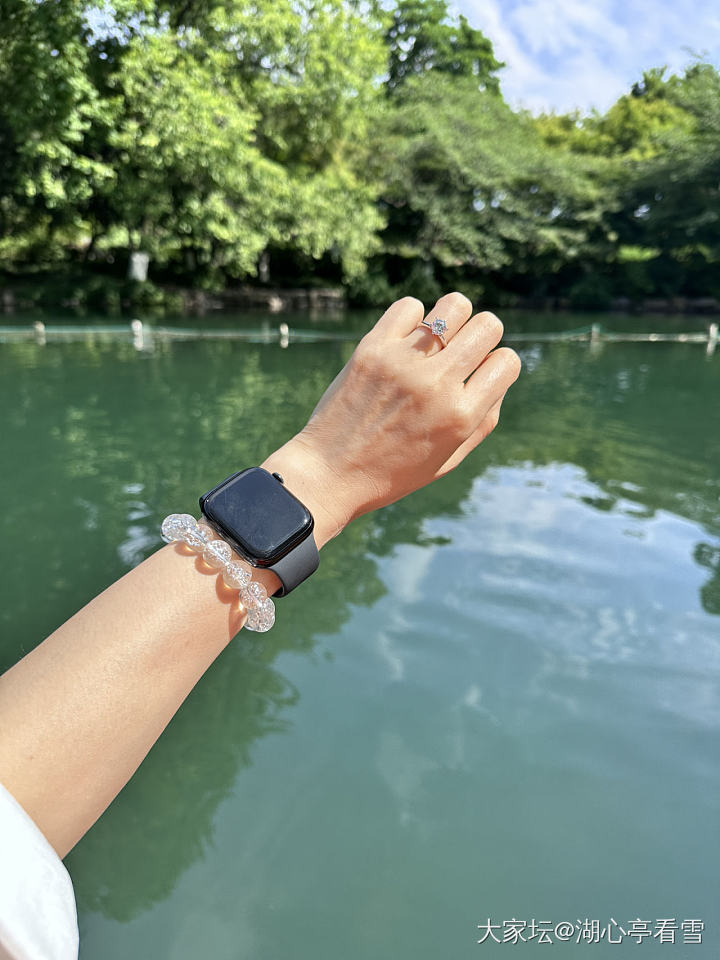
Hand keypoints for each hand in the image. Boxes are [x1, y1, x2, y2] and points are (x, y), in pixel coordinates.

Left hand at [262, 292, 520, 546]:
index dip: (499, 366)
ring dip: (454, 317)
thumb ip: (483, 417)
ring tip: (438, 337)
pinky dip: (414, 317)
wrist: (330, 474)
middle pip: (488, 326)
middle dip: (484, 335)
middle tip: (463, 352)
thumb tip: (497, 371)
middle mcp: (436, 385)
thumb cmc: (393, 472)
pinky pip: (409, 306)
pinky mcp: (372, 349)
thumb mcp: (449, 458)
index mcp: (460, 416)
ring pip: (454, 306)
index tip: (480, 375)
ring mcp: (403, 363)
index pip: (507, 362)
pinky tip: (405, 340)